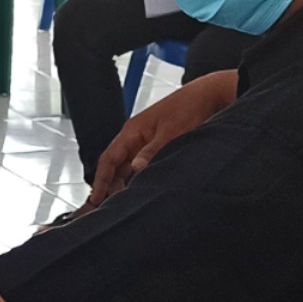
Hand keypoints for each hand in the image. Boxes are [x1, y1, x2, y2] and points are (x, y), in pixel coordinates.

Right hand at [88, 69, 238, 206]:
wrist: (207, 95)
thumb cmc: (188, 108)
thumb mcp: (171, 133)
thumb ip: (152, 152)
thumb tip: (136, 169)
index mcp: (132, 130)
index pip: (109, 158)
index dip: (101, 179)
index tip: (95, 198)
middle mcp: (135, 136)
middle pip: (115, 164)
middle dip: (110, 184)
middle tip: (109, 206)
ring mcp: (145, 141)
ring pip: (127, 166)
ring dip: (124, 182)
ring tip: (123, 202)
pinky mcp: (157, 145)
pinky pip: (141, 164)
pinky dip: (137, 177)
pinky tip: (141, 189)